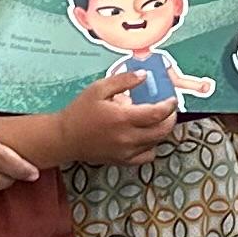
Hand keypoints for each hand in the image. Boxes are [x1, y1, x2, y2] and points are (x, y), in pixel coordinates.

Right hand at [60, 69, 181, 168]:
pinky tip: (144, 136)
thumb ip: (123, 80)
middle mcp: (128, 138)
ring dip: (161, 131)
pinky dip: (151, 146)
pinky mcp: (123, 161)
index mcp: (123, 118)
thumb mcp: (98, 89)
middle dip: (170, 118)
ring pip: (156, 143)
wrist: (65, 138)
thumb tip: (144, 76)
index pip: (158, 114)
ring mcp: (126, 152)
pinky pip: (146, 156)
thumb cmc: (80, 112)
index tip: (172, 99)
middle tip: (169, 109)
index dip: (170, 106)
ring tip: (155, 120)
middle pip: (162, 131)